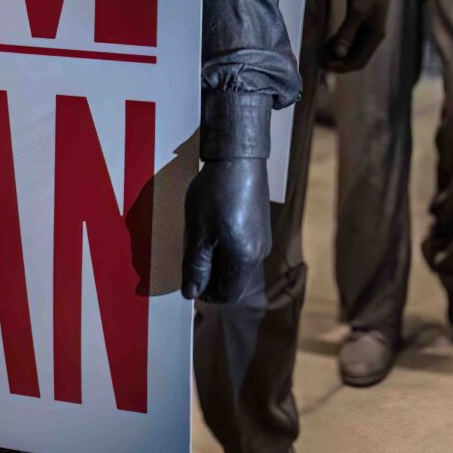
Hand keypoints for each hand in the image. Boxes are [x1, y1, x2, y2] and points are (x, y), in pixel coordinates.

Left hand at [182, 157, 270, 303]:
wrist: (239, 157)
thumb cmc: (217, 194)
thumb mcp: (198, 233)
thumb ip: (195, 267)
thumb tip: (192, 293)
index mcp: (246, 260)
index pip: (227, 295)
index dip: (205, 294)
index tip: (189, 280)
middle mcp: (260, 253)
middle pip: (233, 280)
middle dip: (210, 275)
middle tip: (190, 256)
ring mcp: (263, 238)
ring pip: (237, 263)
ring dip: (217, 259)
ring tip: (200, 237)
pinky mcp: (261, 224)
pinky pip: (243, 246)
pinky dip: (226, 245)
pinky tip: (213, 225)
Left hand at [323, 0, 393, 72]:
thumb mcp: (356, 12)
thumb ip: (347, 33)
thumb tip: (338, 53)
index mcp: (374, 38)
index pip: (359, 62)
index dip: (342, 67)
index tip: (326, 65)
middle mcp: (372, 38)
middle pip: (354, 58)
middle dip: (338, 62)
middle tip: (320, 61)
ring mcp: (366, 32)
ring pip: (350, 50)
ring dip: (336, 55)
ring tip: (320, 54)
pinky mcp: (360, 25)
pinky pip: (348, 41)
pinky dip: (337, 45)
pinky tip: (326, 45)